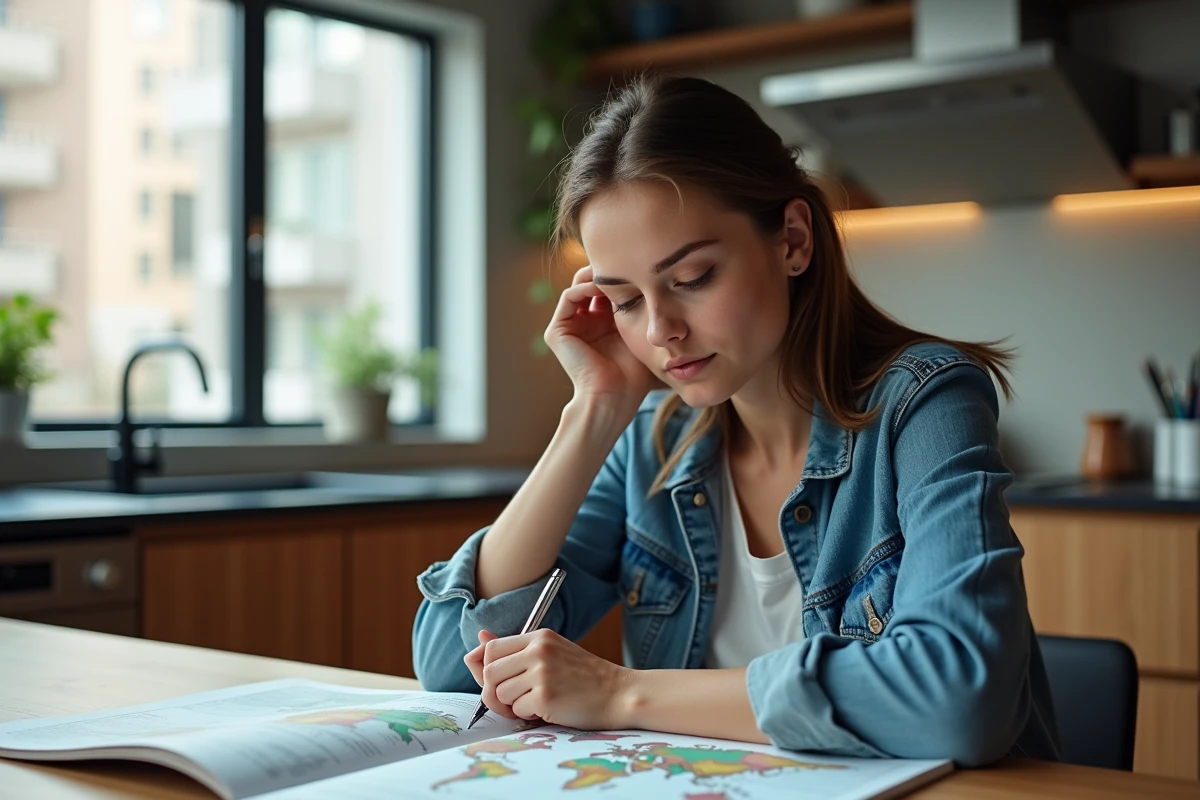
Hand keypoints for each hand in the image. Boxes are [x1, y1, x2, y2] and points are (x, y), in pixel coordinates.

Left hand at [463, 628, 631, 729]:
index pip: (491, 649)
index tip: (500, 681)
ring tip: (536, 703)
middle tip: (515, 700)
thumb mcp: (552, 653)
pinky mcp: (545, 696)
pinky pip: (516, 710)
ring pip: (499, 693)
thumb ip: (515, 650)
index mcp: (538, 637)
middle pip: (489, 673)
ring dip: (512, 705)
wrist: (619, 694)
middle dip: (495, 692)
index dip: (487, 669)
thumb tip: (479, 639)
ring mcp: (542, 673)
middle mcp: (538, 650)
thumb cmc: (584, 678)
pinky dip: (528, 715)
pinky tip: (548, 709)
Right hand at [543, 265, 655, 410]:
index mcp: (603, 324)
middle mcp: (584, 323)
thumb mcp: (640, 332)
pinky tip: (603, 287)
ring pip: (579, 286)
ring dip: (596, 276)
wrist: (615, 397)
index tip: (639, 266)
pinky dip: (584, 287)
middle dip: (608, 272)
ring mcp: (569, 327)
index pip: (609, 289)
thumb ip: (641, 307)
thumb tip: (653, 278)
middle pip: (592, 284)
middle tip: (626, 262)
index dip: (622, 276)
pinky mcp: (557, 331)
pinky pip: (569, 297)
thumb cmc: (634, 373)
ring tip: (615, 272)